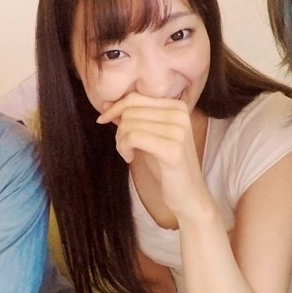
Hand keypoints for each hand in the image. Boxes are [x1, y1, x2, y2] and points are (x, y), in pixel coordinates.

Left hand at [96, 93, 208, 215]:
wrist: (188, 195)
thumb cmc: (166, 165)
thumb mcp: (149, 135)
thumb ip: (132, 118)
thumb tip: (105, 104)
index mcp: (177, 106)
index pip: (135, 97)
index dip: (115, 108)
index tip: (103, 121)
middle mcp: (180, 114)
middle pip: (130, 111)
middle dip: (119, 130)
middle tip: (124, 147)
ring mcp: (178, 130)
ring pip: (128, 124)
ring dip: (120, 141)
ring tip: (128, 154)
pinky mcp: (172, 148)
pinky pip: (132, 137)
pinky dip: (124, 148)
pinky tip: (130, 159)